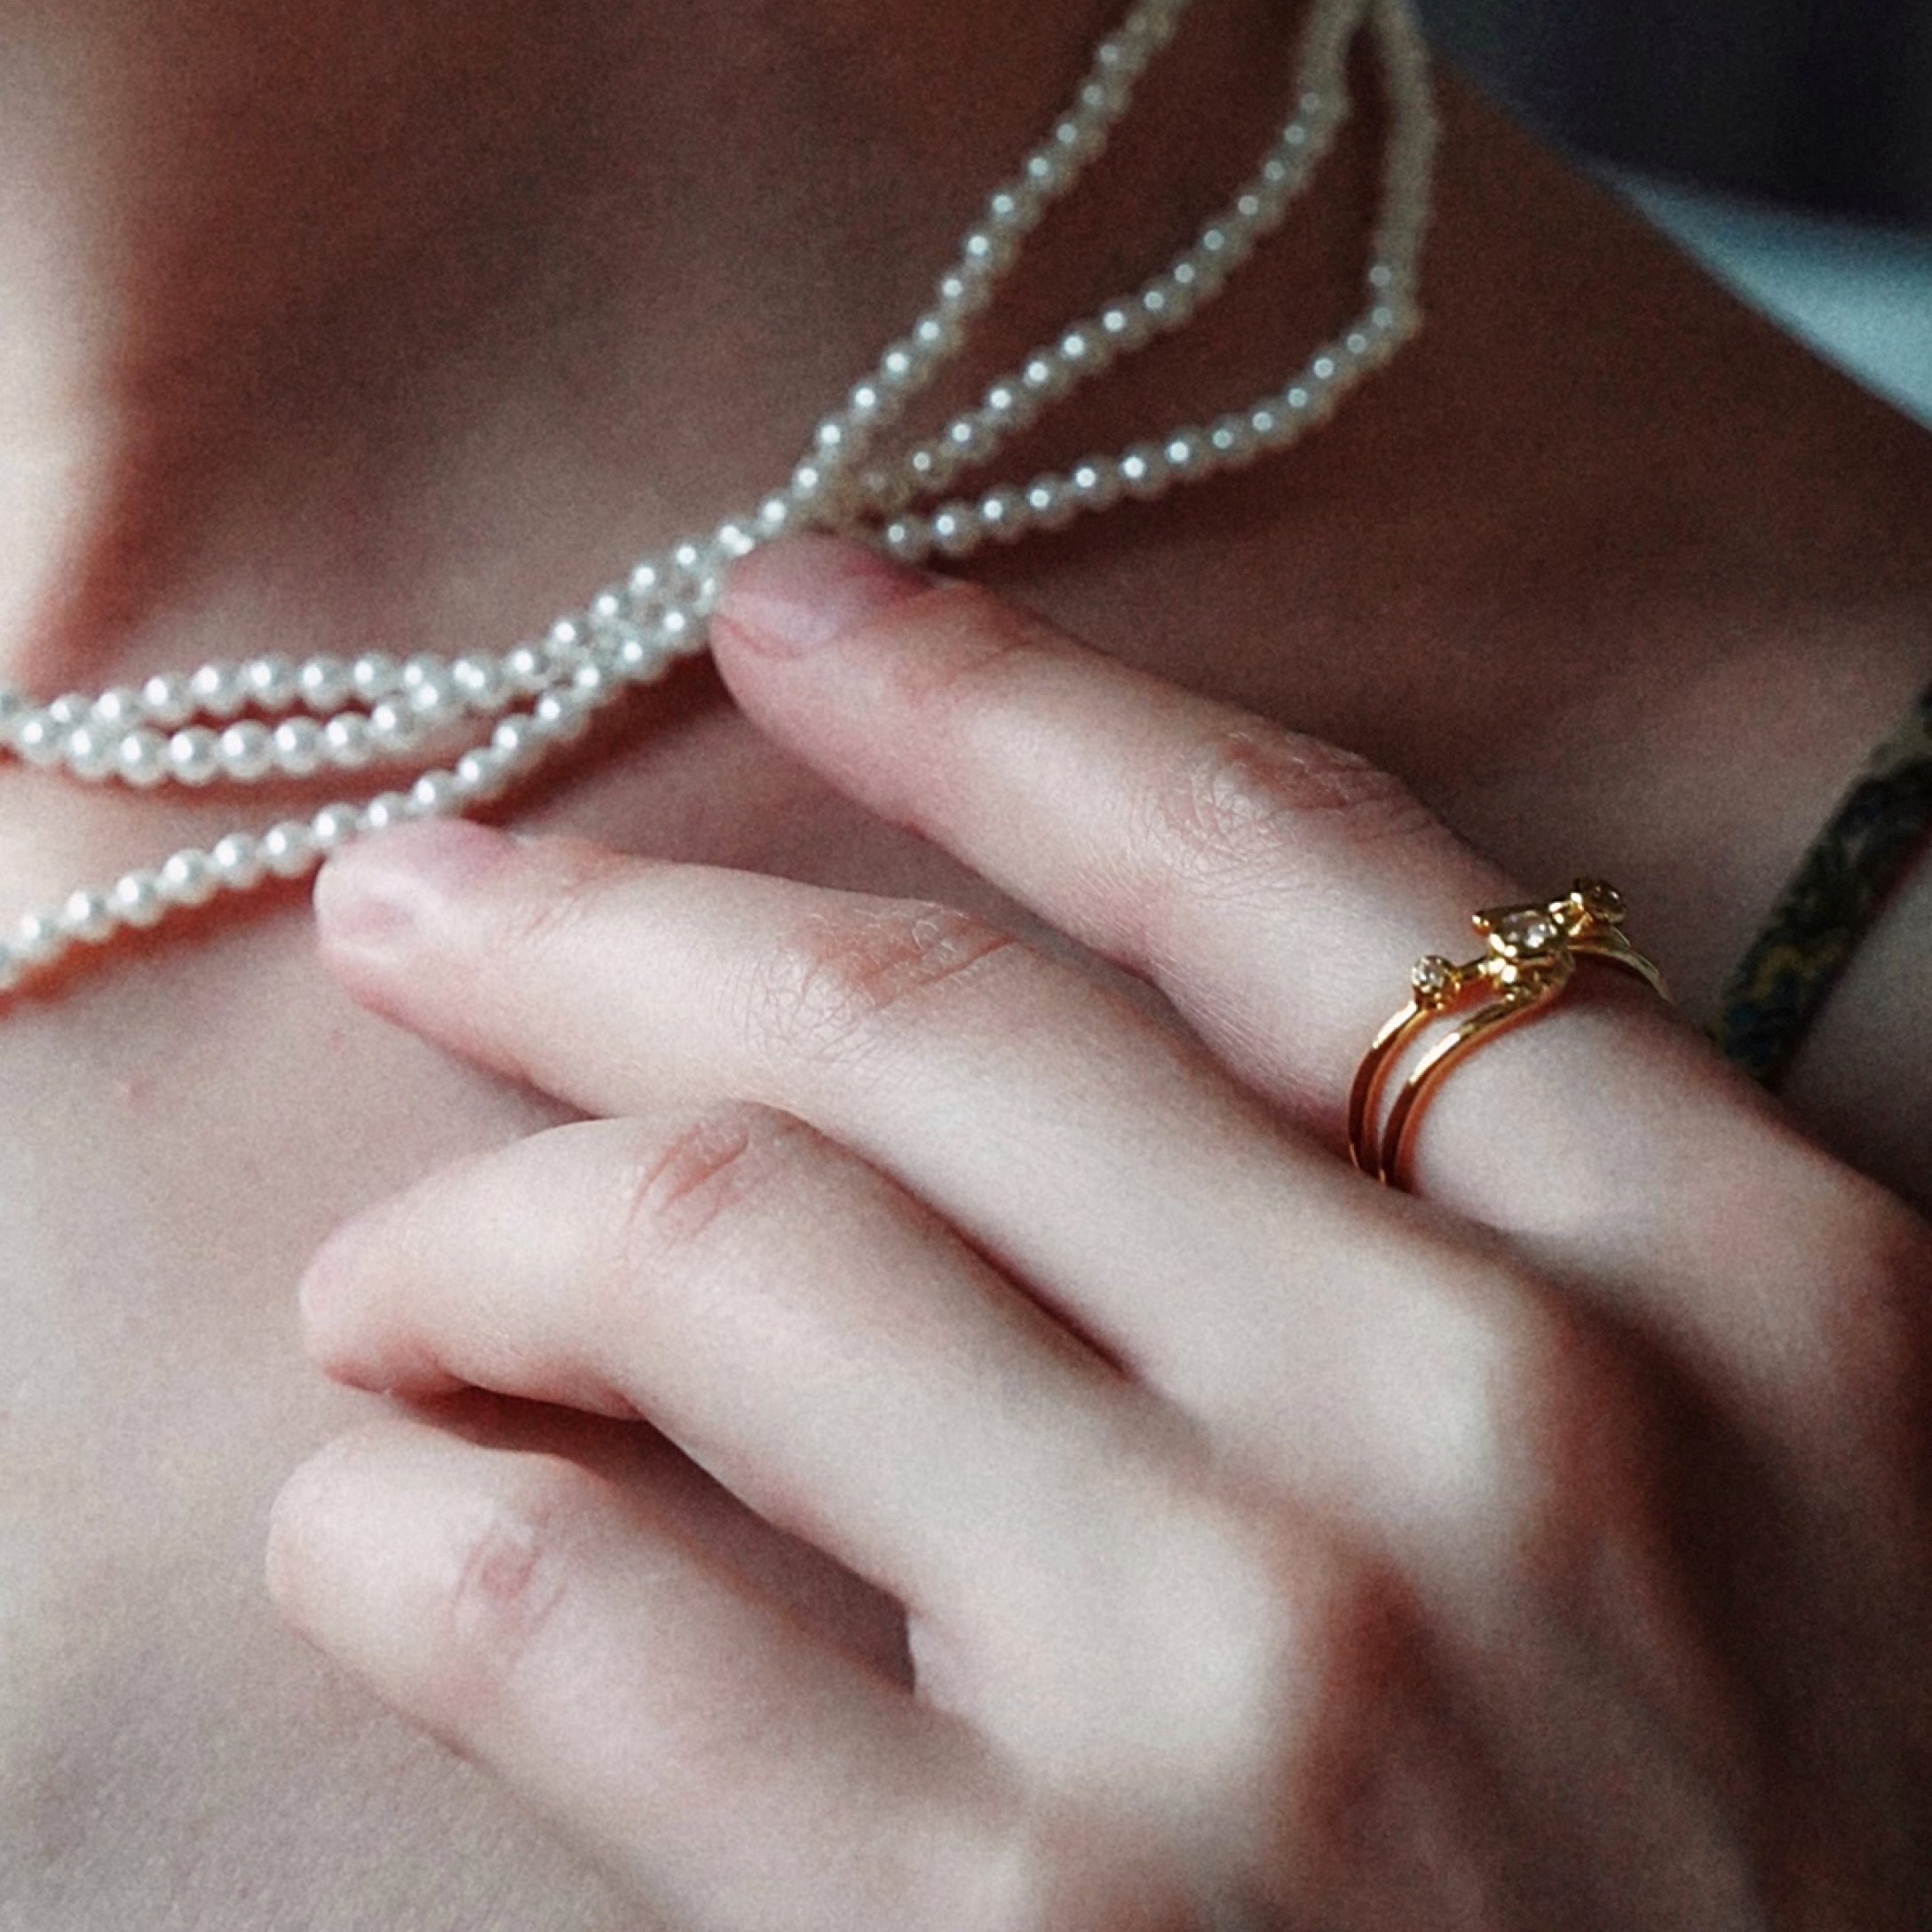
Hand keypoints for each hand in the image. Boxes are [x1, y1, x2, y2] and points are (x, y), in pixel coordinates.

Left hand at [269, 536, 1931, 1930]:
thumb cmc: (1766, 1872)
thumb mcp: (1754, 1494)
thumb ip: (1489, 1250)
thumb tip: (1068, 1052)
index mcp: (1730, 1279)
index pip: (1279, 868)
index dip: (999, 701)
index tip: (789, 614)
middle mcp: (1502, 1430)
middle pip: (929, 1030)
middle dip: (614, 925)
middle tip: (424, 896)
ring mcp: (1264, 1696)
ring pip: (723, 1256)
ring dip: (474, 1229)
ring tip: (379, 1277)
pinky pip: (593, 1636)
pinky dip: (416, 1541)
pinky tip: (369, 1526)